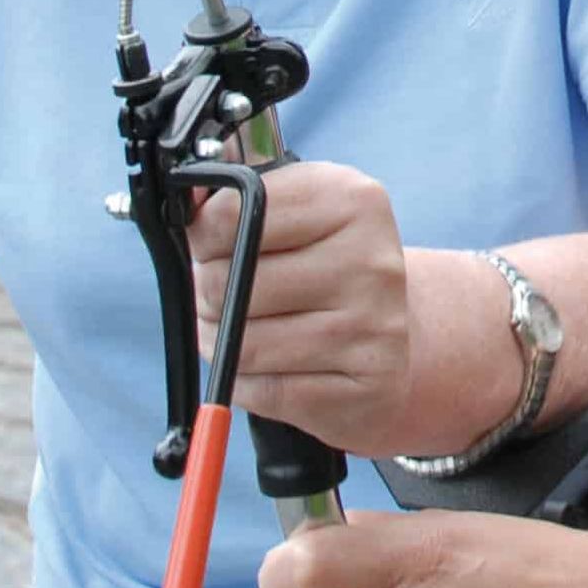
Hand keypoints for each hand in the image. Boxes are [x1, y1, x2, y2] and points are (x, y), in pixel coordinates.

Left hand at [186, 161, 430, 454]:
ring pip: (243, 344)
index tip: (211, 243)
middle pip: (232, 283)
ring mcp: (373, 327)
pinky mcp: (366, 387)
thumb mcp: (300, 213)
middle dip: (209, 294)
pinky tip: (270, 368)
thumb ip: (243, 200)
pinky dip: (248, 384)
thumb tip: (188, 197)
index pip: (236, 214)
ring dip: (222, 343)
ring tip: (242, 333)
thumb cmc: (330, 269)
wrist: (400, 339)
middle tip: (224, 294)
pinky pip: (264, 391)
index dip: (204, 235)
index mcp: (355, 200)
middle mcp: (372, 261)